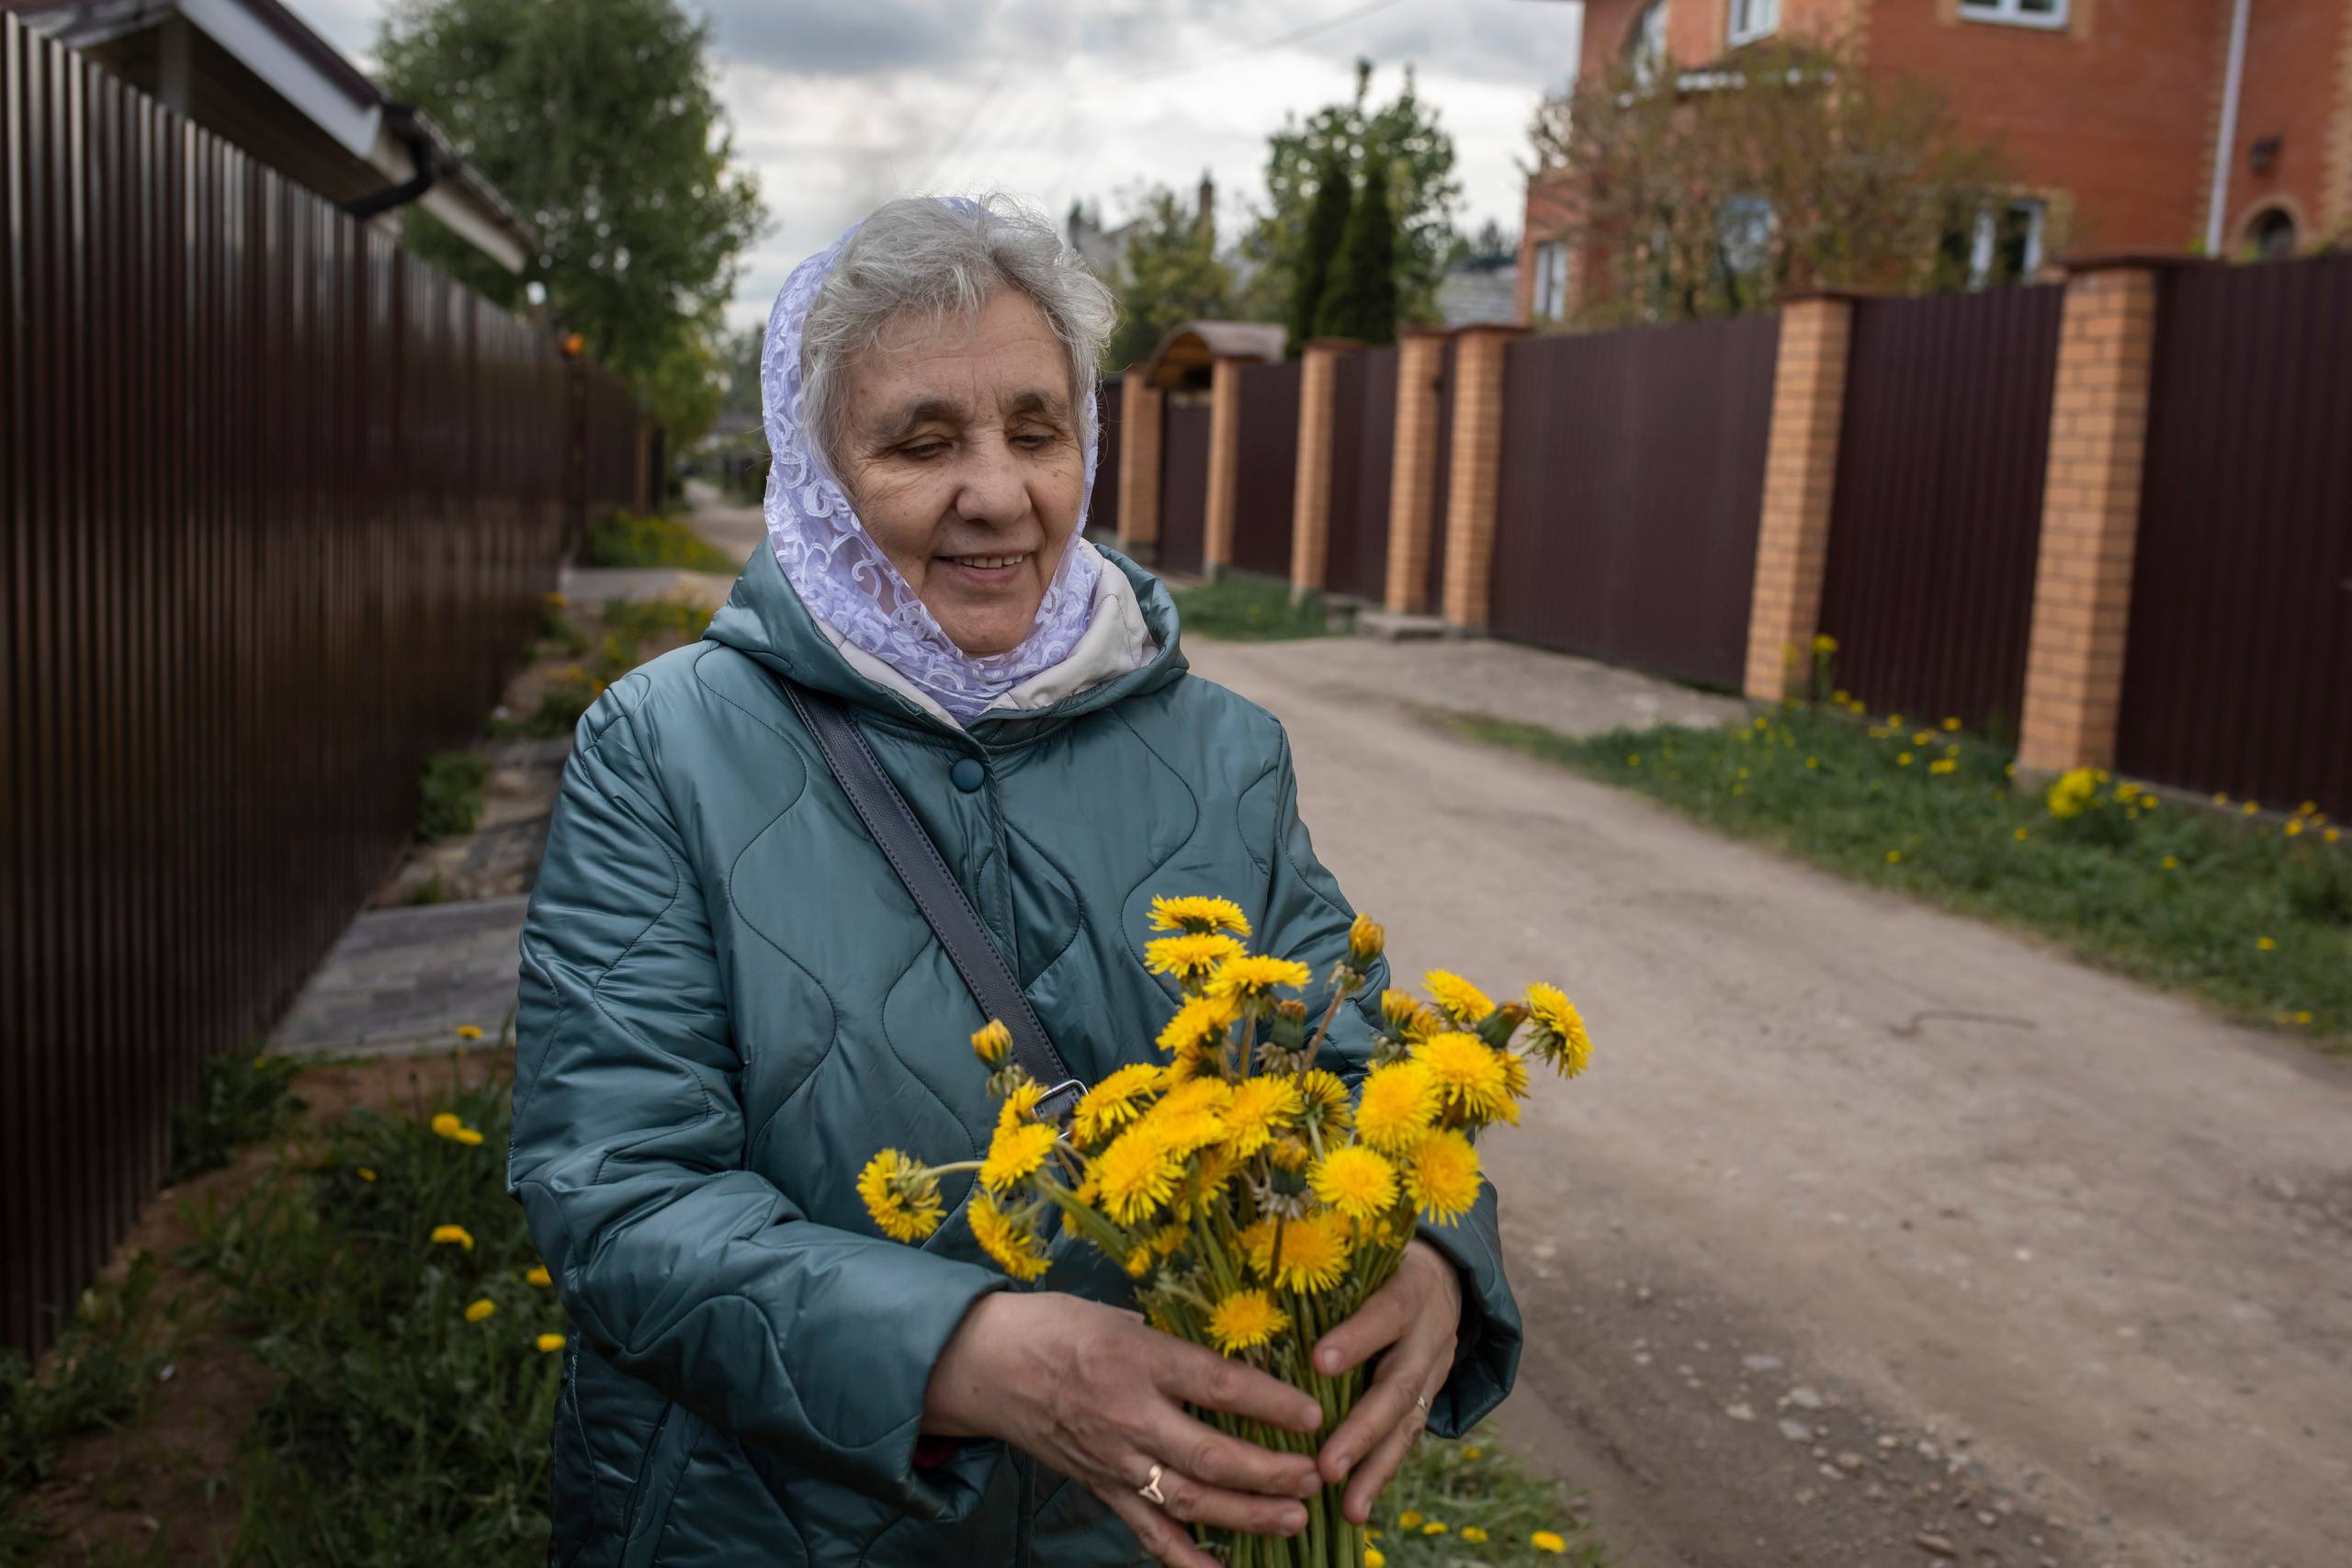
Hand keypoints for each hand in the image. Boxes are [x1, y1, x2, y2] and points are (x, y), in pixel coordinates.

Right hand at [923, 1291, 1326, 1567]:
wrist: (987, 1365)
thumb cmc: (1056, 1327)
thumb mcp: (1119, 1315)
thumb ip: (1172, 1344)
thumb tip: (1230, 1362)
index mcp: (1138, 1359)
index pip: (1217, 1385)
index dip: (1270, 1403)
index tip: (1314, 1413)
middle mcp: (1129, 1415)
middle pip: (1211, 1455)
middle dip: (1270, 1472)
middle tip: (1314, 1475)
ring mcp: (1115, 1460)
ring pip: (1188, 1500)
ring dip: (1246, 1515)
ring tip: (1293, 1518)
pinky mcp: (1101, 1488)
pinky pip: (1148, 1531)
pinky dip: (1187, 1559)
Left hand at [1311, 1239, 1462, 1523]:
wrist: (1445, 1274)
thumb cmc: (1380, 1257)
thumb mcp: (1364, 1249)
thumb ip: (1325, 1268)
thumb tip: (1250, 1281)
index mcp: (1409, 1288)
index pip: (1384, 1312)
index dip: (1355, 1339)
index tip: (1319, 1361)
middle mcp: (1428, 1334)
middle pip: (1398, 1386)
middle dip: (1361, 1430)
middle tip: (1327, 1466)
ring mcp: (1434, 1371)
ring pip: (1407, 1424)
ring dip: (1373, 1468)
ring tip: (1346, 1507)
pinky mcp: (1428, 1397)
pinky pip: (1407, 1440)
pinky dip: (1380, 1474)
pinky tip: (1354, 1507)